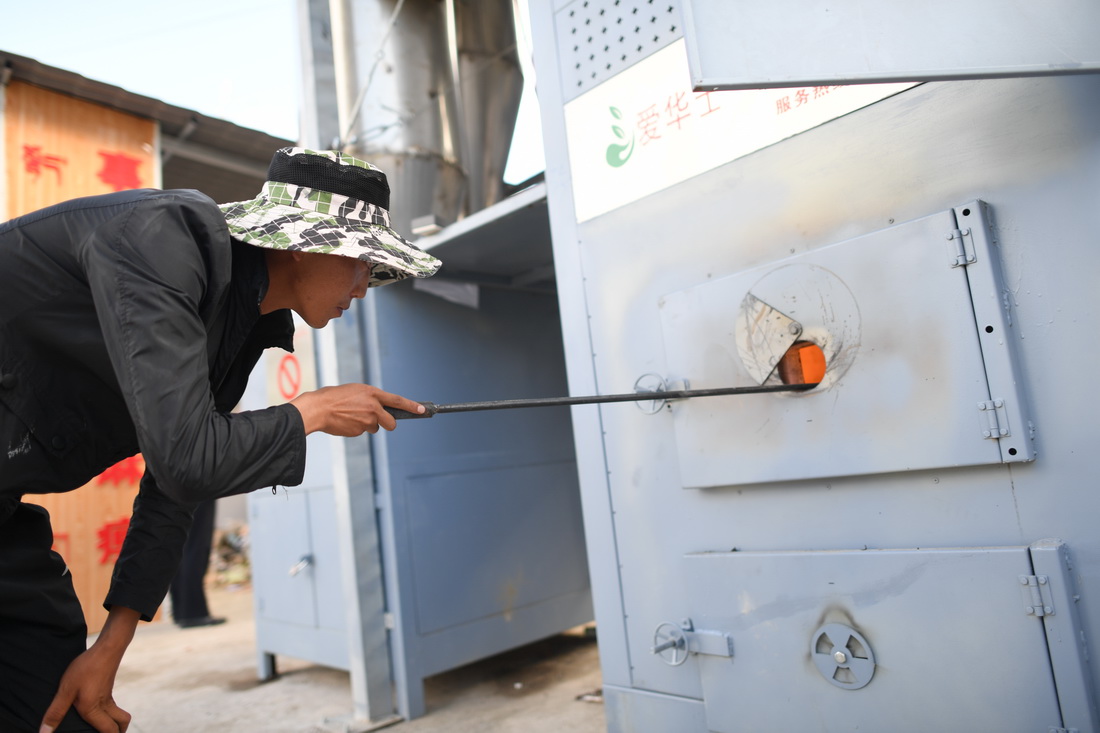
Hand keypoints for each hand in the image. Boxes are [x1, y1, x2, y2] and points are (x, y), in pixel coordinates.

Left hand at [39, 607, 137, 732]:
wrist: (107, 648)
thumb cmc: (86, 668)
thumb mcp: (66, 690)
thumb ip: (56, 712)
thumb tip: (45, 732)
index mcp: (94, 709)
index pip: (108, 731)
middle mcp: (105, 705)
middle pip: (121, 724)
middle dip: (118, 732)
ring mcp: (109, 696)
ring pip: (119, 714)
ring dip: (116, 723)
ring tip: (104, 727)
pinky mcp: (108, 688)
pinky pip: (113, 706)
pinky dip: (111, 712)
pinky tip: (96, 707)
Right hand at [291, 384, 425, 435]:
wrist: (318, 409)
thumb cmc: (334, 397)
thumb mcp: (355, 391)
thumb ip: (370, 399)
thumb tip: (379, 409)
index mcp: (372, 393)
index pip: (397, 401)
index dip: (411, 406)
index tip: (422, 410)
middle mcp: (373, 407)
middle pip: (391, 422)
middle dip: (388, 424)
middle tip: (378, 420)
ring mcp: (367, 421)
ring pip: (374, 427)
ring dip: (367, 424)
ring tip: (351, 416)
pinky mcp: (359, 431)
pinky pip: (362, 431)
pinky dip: (356, 428)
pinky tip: (345, 421)